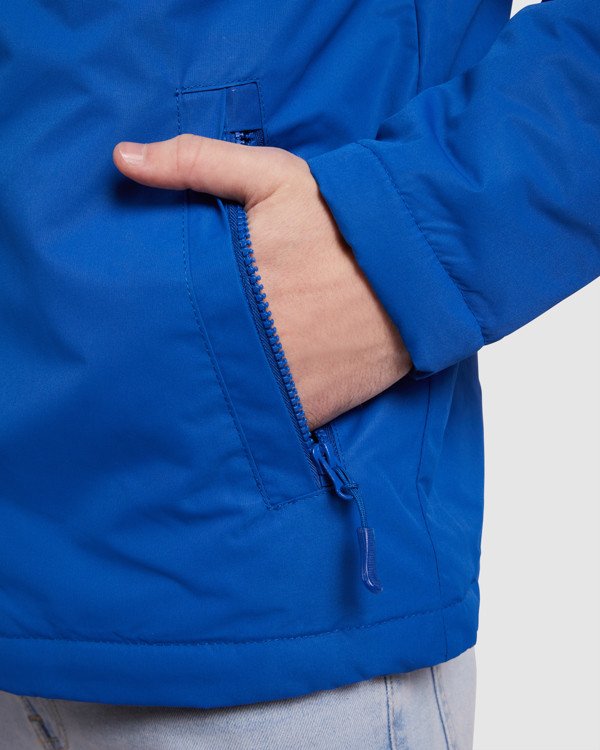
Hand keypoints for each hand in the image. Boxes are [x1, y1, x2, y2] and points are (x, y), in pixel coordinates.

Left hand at [113, 135, 411, 429]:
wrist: (419, 274)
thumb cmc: (345, 223)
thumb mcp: (274, 178)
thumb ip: (196, 163)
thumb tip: (121, 159)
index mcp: (227, 291)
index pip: (157, 317)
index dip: (141, 320)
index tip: (136, 315)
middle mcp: (246, 345)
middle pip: (183, 363)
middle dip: (170, 356)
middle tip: (162, 348)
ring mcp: (279, 386)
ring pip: (219, 400)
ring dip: (207, 389)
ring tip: (204, 373)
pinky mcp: (307, 411)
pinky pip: (262, 423)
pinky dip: (250, 415)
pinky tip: (245, 396)